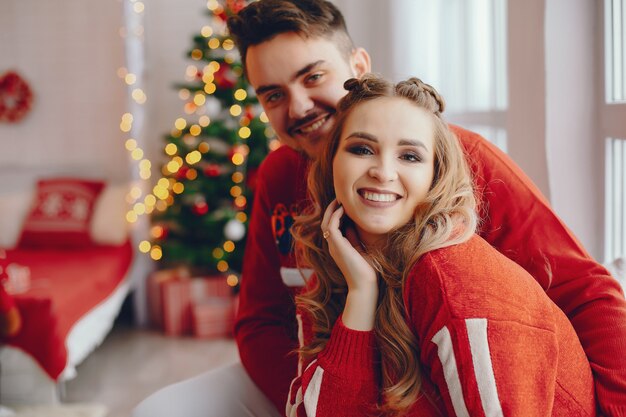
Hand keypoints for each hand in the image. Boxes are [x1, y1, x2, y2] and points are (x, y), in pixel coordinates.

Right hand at [321, 200, 377, 329]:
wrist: (365, 286)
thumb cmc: (366, 271)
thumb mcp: (361, 249)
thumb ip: (355, 238)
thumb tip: (353, 224)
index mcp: (338, 247)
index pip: (333, 226)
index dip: (336, 214)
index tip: (345, 204)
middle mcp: (333, 245)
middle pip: (326, 222)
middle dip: (332, 209)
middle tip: (340, 198)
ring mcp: (333, 246)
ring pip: (326, 222)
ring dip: (332, 209)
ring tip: (340, 200)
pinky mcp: (337, 245)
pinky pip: (331, 225)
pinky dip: (335, 215)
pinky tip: (343, 209)